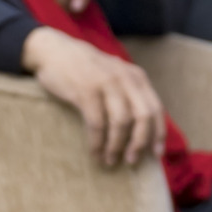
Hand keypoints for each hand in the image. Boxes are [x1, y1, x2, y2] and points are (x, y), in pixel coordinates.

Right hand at [23, 28, 164, 170]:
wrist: (53, 51)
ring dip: (116, 146)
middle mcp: (125, 78)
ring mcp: (106, 83)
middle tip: (131, 161)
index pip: (155, 108)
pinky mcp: (86, 91)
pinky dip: (97, 143)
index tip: (156, 155)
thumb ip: (129, 94)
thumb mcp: (114, 75)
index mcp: (136, 77)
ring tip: (109, 161)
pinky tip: (95, 153)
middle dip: (139, 143)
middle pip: (142, 116)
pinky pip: (97, 124)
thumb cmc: (86, 69)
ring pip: (121, 123)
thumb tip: (141, 132)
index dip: (158, 134)